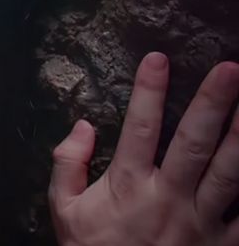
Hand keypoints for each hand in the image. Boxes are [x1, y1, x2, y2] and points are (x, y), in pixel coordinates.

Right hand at [49, 52, 238, 245]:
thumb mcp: (64, 210)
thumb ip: (67, 164)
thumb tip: (82, 126)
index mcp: (128, 186)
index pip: (140, 128)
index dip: (149, 91)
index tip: (158, 58)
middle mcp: (168, 199)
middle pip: (195, 143)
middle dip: (214, 103)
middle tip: (231, 69)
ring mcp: (201, 222)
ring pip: (231, 172)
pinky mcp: (224, 244)